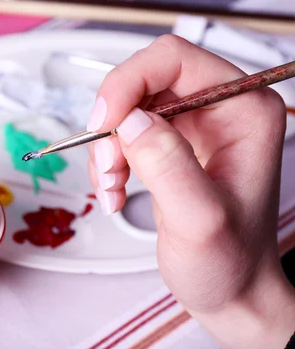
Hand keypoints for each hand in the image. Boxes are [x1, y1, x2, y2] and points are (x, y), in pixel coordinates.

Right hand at [87, 35, 294, 348]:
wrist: (228, 288)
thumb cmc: (230, 262)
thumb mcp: (200, 220)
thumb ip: (167, 165)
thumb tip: (130, 120)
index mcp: (243, 109)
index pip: (174, 60)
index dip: (129, 82)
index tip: (105, 122)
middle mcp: (218, 108)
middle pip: (142, 81)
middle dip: (113, 123)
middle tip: (109, 165)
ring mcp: (191, 124)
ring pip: (125, 107)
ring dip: (106, 147)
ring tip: (113, 186)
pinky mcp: (168, 142)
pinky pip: (120, 131)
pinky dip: (107, 160)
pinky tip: (115, 189)